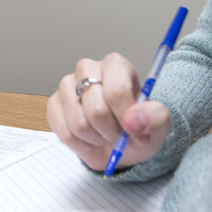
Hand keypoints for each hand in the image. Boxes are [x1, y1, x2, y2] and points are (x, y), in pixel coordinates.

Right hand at [47, 53, 171, 171]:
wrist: (118, 144)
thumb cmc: (136, 129)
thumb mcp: (158, 127)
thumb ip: (156, 118)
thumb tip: (134, 119)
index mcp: (116, 65)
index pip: (116, 91)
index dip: (125, 118)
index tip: (133, 129)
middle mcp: (88, 68)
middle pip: (96, 110)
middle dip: (110, 132)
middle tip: (118, 134)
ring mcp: (67, 85)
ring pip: (78, 124)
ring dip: (96, 139)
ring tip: (104, 135)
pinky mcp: (53, 104)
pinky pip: (64, 133)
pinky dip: (80, 145)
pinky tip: (89, 139)